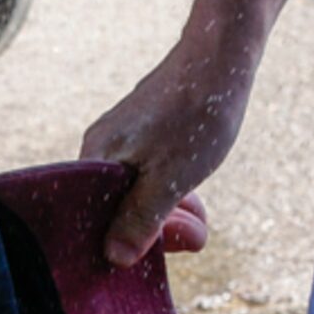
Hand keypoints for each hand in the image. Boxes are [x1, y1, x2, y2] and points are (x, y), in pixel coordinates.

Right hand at [80, 34, 249, 266]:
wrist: (221, 54)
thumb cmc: (196, 115)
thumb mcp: (170, 179)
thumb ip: (141, 221)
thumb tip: (113, 258)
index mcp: (96, 157)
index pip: (91, 219)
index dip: (123, 244)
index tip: (160, 248)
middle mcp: (101, 148)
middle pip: (117, 209)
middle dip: (157, 230)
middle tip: (193, 233)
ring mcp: (122, 139)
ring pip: (137, 194)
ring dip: (169, 212)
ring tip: (200, 214)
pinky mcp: (142, 133)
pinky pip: (147, 175)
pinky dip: (171, 189)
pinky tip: (193, 192)